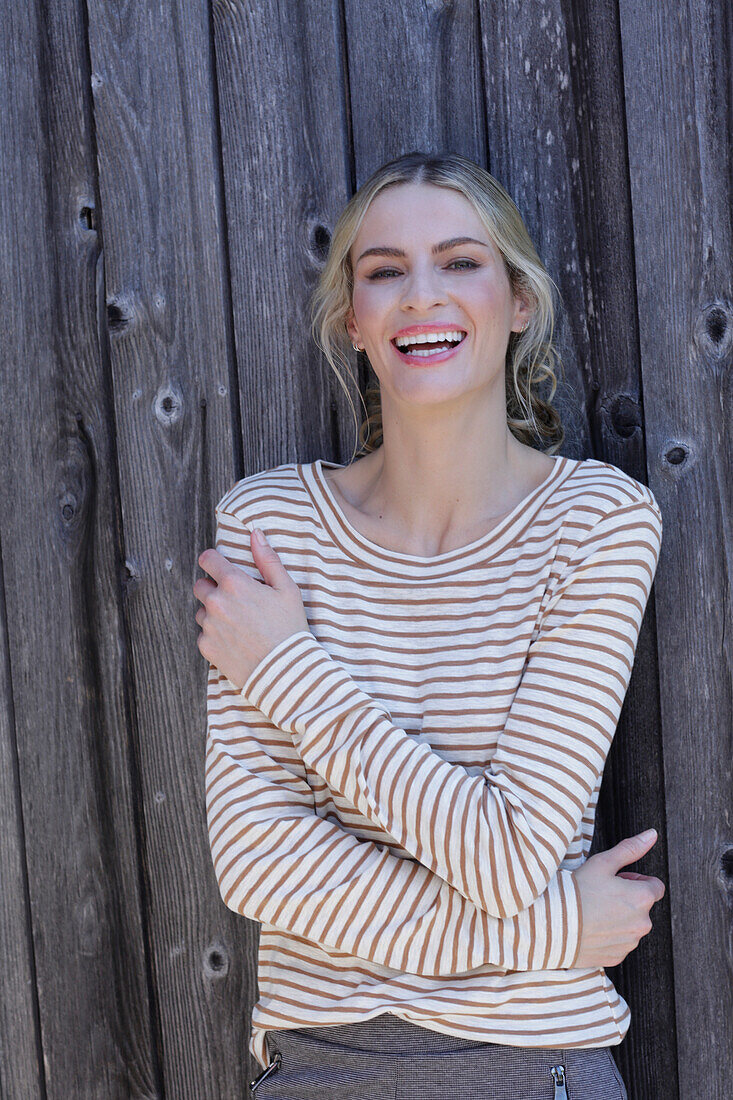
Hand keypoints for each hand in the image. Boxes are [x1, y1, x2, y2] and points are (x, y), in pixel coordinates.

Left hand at [193, 527, 309, 689]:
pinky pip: (204, 634)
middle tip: (236, 601)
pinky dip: (215, 636)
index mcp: (234, 583)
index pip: (208, 559)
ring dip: (214, 614)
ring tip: (239, 624)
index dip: (214, 561)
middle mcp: (216, 602)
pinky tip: (236, 641)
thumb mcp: (287, 589)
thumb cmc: (289, 628)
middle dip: (214, 589)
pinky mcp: (205, 646)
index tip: (220, 567)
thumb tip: (255, 533)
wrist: (285, 671)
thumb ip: (267, 559)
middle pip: (200, 585)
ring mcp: (208, 625)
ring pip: (201, 611)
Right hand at [571, 829, 665, 967]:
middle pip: (643, 907)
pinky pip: (620, 943)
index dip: (637, 880)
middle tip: (602, 893)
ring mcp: (630, 943)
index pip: (655, 887)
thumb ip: (631, 849)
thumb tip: (652, 834)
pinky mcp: (617, 957)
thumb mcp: (603, 863)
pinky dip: (610, 935)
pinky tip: (591, 926)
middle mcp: (642, 924)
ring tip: (594, 910)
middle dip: (628, 899)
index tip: (619, 880)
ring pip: (631, 925)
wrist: (552, 925)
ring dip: (620, 918)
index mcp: (642, 898)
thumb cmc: (578, 891)